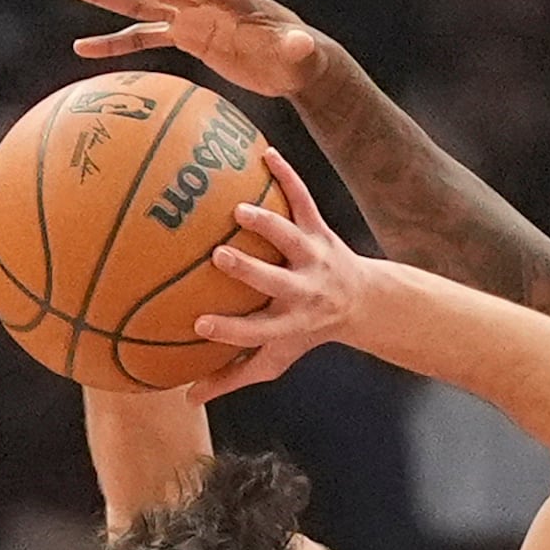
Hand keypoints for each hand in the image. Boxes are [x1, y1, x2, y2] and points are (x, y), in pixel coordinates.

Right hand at [59, 0, 323, 97]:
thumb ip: (299, 48)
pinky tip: (84, 48)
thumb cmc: (299, 56)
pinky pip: (143, 38)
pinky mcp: (186, 37)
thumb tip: (303, 46)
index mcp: (232, 0)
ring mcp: (190, 18)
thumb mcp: (302, 53)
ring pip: (140, 7)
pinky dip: (114, 43)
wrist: (291, 62)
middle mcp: (203, 1)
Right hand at [186, 147, 365, 404]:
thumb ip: (232, 376)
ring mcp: (312, 257)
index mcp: (289, 324)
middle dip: (250, 272)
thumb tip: (187, 397)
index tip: (200, 325)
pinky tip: (267, 153)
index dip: (231, 331)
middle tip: (219, 257)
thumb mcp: (275, 359)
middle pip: (276, 282)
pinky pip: (304, 199)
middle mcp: (303, 291)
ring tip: (237, 210)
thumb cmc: (305, 333)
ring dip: (267, 224)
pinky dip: (289, 177)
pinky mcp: (319, 229)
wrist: (362, 303)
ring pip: (291, 237)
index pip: (257, 331)